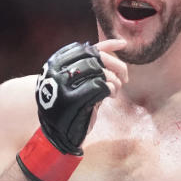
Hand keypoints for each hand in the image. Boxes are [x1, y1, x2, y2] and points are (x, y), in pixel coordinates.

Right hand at [16, 40, 125, 180]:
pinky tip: (109, 96)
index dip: (107, 45)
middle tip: (124, 79)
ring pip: (100, 72)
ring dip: (114, 82)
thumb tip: (118, 45)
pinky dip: (109, 90)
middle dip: (117, 67)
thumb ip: (95, 66)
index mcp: (57, 64)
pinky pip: (100, 87)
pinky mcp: (72, 100)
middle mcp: (58, 72)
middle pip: (97, 58)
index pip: (86, 48)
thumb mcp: (83, 83)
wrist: (56, 136)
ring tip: (113, 91)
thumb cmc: (72, 108)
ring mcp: (63, 86)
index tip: (124, 45)